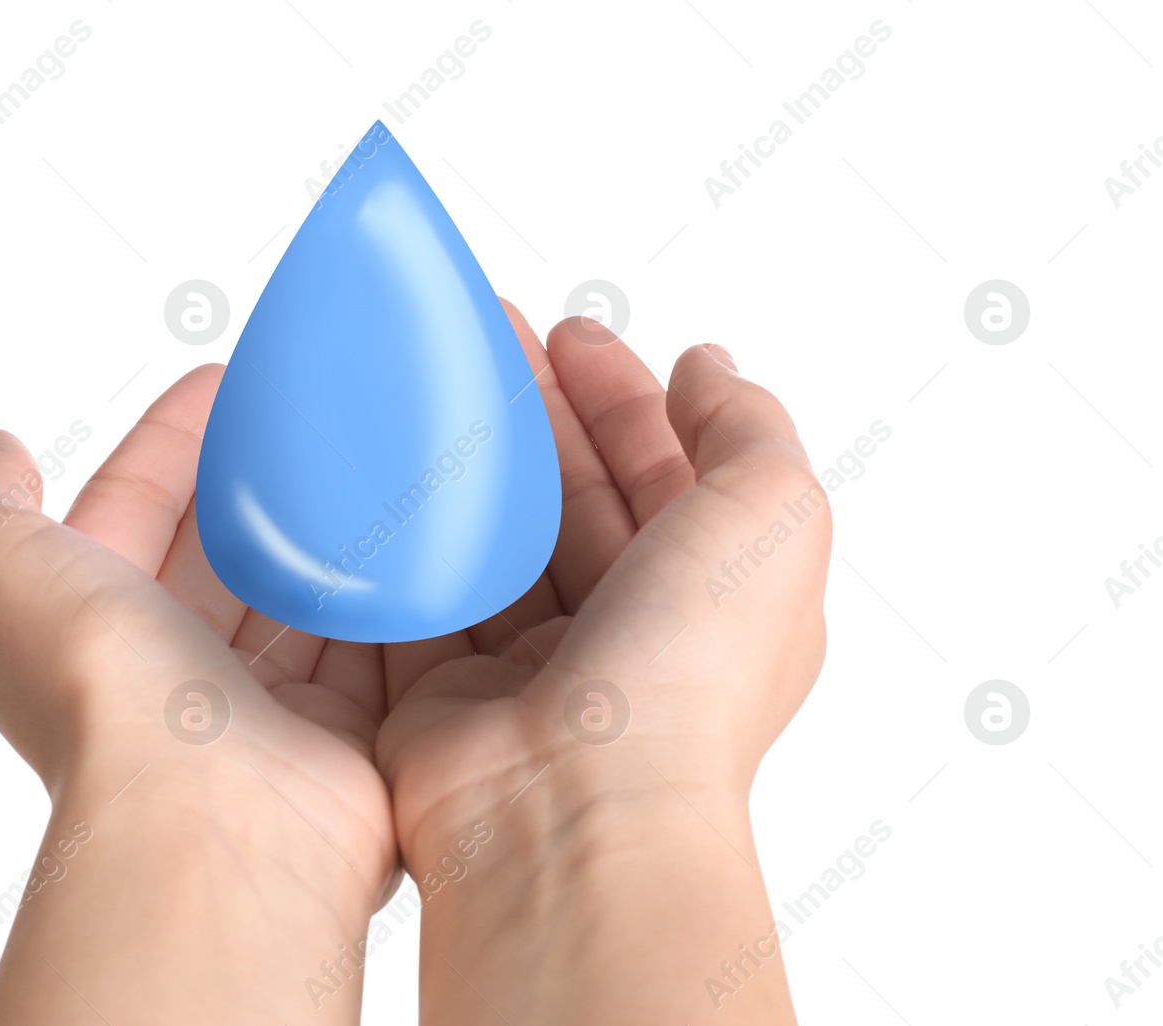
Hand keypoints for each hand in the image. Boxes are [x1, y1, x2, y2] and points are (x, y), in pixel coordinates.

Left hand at [0, 367, 396, 1021]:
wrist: (206, 813)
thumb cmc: (98, 696)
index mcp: (91, 627)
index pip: (134, 506)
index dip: (171, 439)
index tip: (222, 380)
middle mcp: (173, 672)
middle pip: (226, 549)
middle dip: (264, 479)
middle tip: (315, 414)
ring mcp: (261, 708)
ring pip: (305, 594)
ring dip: (334, 530)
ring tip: (377, 459)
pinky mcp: (344, 735)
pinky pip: (374, 647)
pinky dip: (392, 595)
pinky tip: (418, 537)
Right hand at [374, 304, 829, 1024]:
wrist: (572, 808)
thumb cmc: (685, 677)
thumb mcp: (772, 516)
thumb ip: (747, 427)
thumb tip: (706, 370)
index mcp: (714, 592)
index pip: (666, 468)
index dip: (622, 393)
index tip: (570, 334)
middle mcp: (629, 629)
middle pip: (575, 491)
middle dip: (537, 407)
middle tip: (489, 337)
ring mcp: (537, 662)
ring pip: (499, 533)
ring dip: (471, 457)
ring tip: (430, 383)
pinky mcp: (453, 688)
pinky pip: (429, 590)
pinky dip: (413, 531)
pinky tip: (389, 470)